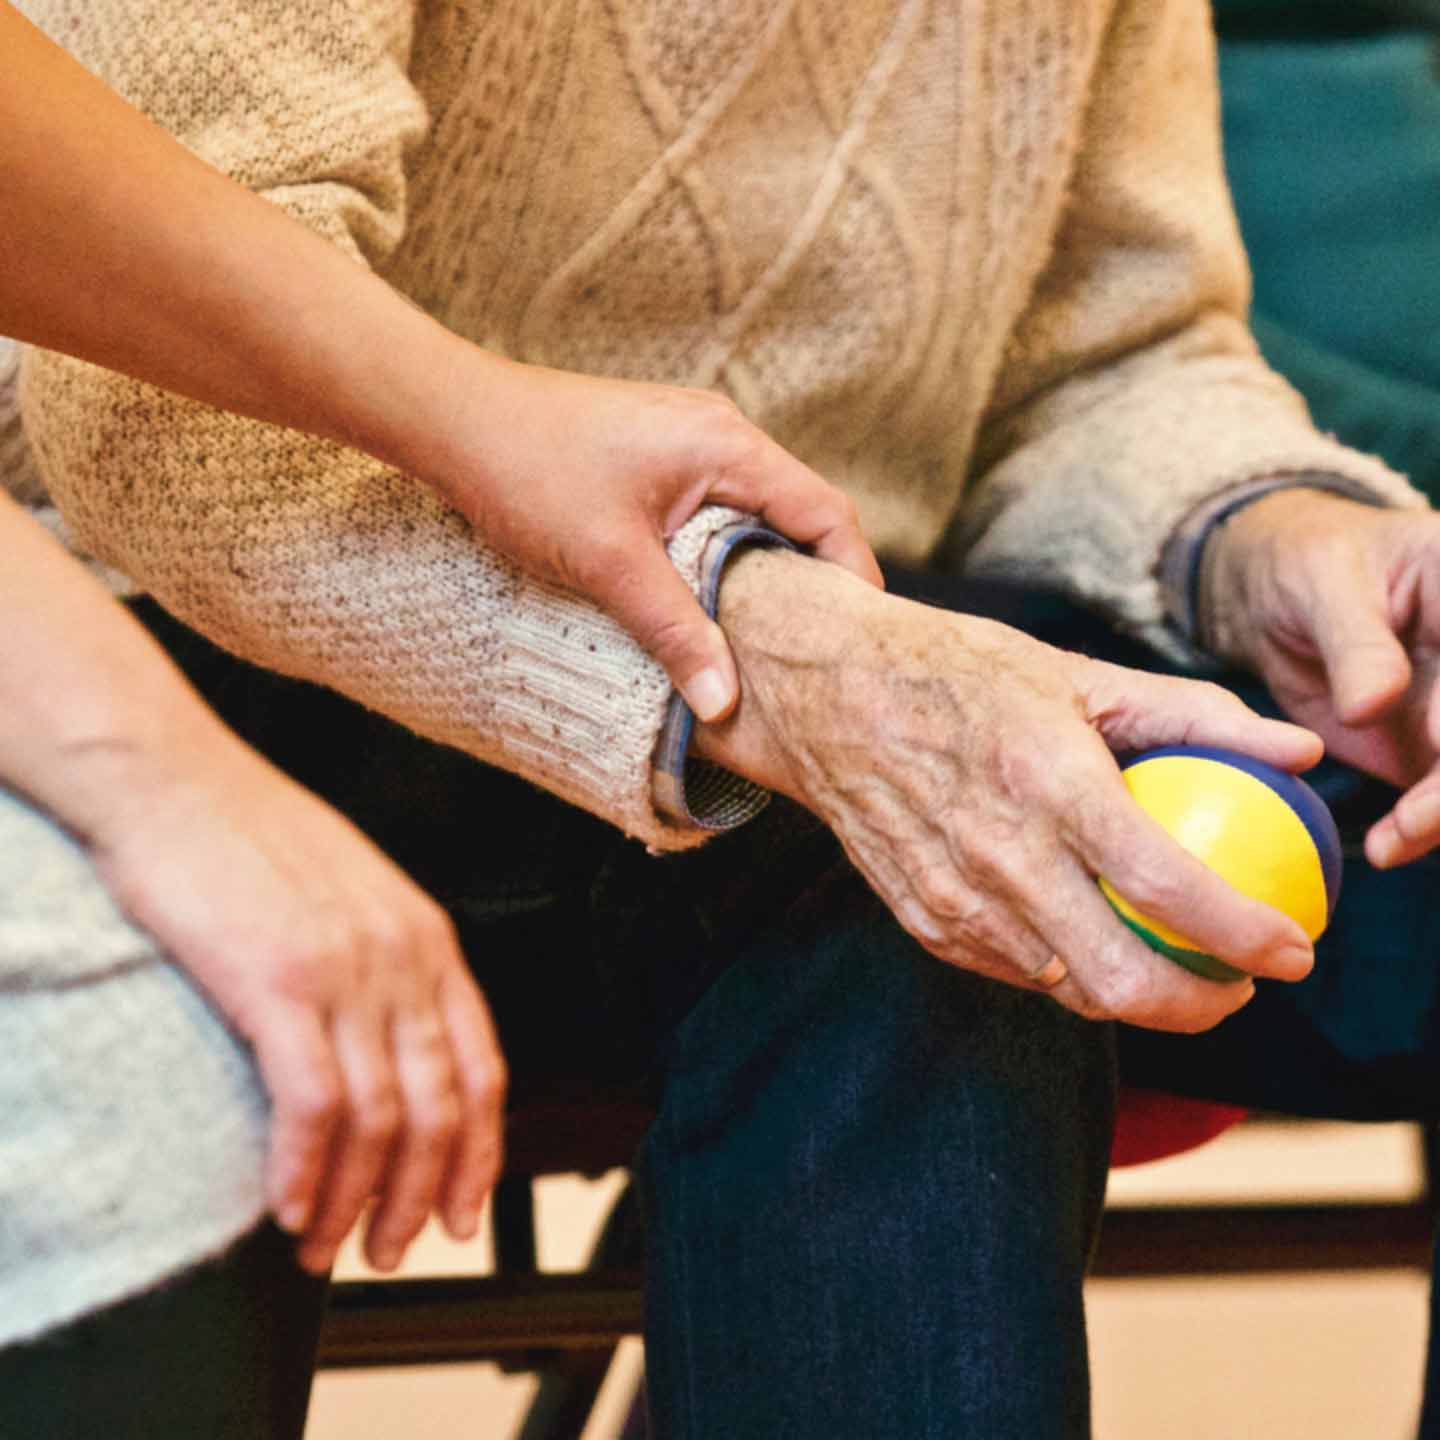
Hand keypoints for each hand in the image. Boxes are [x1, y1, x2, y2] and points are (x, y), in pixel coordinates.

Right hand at [83, 729, 506, 1275]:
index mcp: (429, 940)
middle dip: (420, 1198)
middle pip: (440, 1108)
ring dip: (357, 1202)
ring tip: (327, 1249)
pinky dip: (306, 1171)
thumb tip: (389, 1047)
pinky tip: (288, 1207)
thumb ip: (386, 965)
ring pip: (381, 1119)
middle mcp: (403, 959)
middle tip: (390, 1252)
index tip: (461, 1214)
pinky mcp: (277, 981)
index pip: (484, 1069)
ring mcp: (345, 970)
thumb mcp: (353, 894)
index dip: (479, 1154)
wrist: (174, 781)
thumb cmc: (251, 838)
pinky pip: (313, 1104)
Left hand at [412, 354, 882, 721]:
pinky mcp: (659, 457)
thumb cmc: (528, 472)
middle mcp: (721, 435)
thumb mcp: (610, 563)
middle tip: (816, 654)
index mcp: (728, 447)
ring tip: (766, 641)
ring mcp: (689, 442)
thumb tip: (725, 703)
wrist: (453, 419)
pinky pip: (718, 511)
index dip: (853, 578)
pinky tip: (708, 603)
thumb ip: (675, 631)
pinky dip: (725, 556)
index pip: (826, 513)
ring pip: (756, 516)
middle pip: (799, 515)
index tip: (857, 640)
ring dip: (764, 573)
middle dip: (813, 584)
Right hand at [695, 548, 1324, 1032]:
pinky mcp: (923, 921)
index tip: (1292, 950)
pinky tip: (1086, 934)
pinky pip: (1016, 972)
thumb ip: (1194, 715)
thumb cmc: (955, 671)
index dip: (1246, 935)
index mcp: (1049, 782)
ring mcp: (954, 899)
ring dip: (1135, 994)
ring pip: (1069, 991)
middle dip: (1201, 1006)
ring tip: (1170, 961)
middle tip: (1236, 983)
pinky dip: (1066, 970)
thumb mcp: (1077, 672)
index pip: (1167, 887)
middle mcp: (1000, 855)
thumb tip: (1297, 750)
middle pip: (1120, 981)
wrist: (824, 693)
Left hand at [1201, 488, 1439, 868]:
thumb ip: (1356, 643)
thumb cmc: (1309, 566)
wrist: (1278, 597)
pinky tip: (1389, 846)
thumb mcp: (1324, 585)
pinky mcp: (1435, 749)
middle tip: (1417, 816)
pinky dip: (1423, 830)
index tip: (1439, 736)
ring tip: (1395, 840)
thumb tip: (1375, 703)